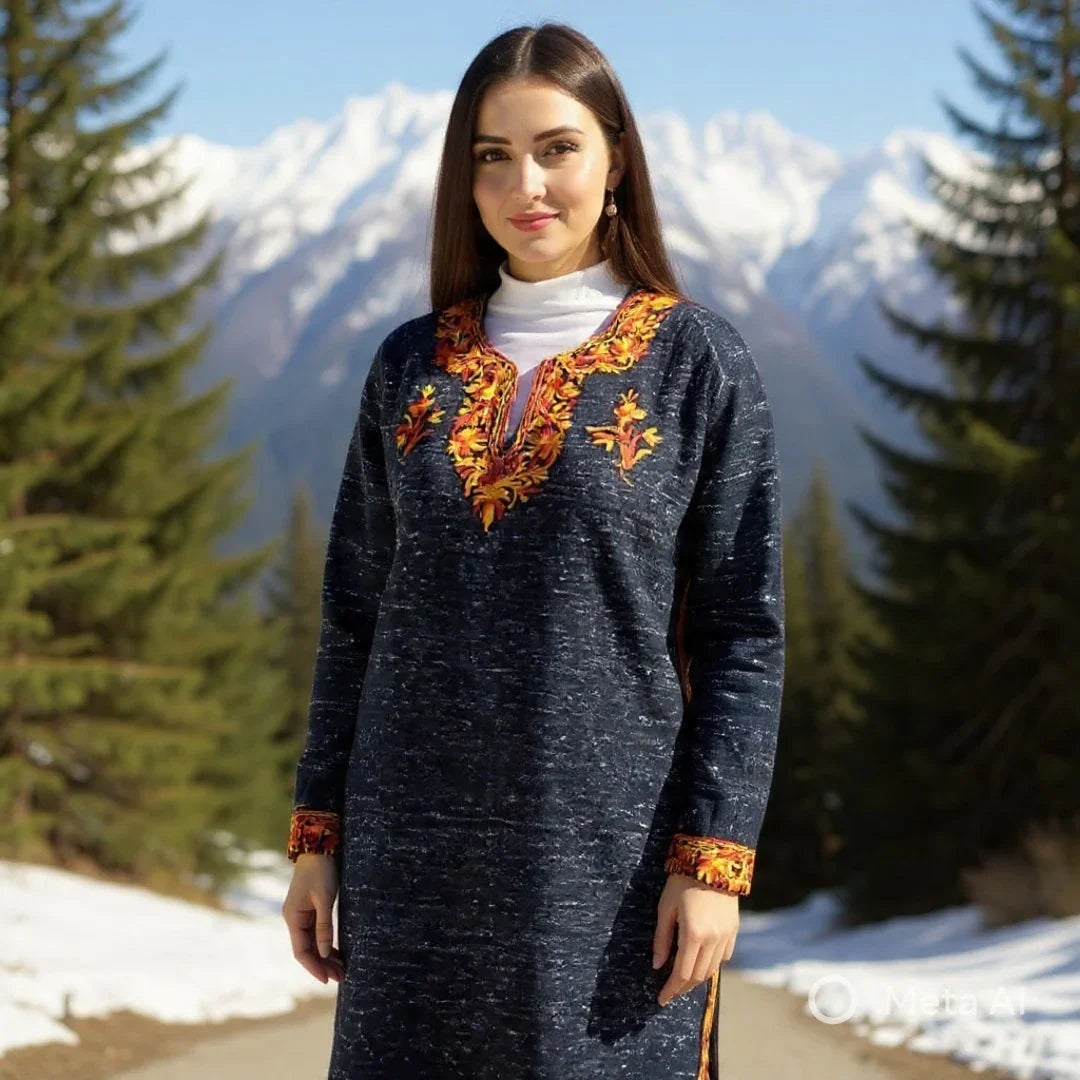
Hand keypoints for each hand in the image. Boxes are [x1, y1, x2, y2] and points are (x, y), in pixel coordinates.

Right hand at [282, 853, 344, 983]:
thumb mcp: (324, 898)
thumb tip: (325, 953)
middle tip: (342, 977)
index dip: (314, 967)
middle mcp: (295, 918)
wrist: (319, 846)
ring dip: (325, 956)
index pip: (301, 952)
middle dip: (323, 965)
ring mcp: (302, 914)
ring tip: (341, 969)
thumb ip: (324, 926)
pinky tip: (336, 952)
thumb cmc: (321, 871)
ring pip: (313, 942)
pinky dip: (326, 943)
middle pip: (307, 949)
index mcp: (293, 918)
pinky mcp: (311, 908)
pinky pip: (317, 932)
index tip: (327, 980)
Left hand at [652, 873, 738, 1005]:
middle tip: (670, 992)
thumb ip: (662, 939)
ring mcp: (726, 935)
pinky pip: (724, 956)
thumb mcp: (665, 908)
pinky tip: (701, 962)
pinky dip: (712, 964)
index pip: (682, 973)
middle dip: (682, 987)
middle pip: (698, 976)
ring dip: (697, 978)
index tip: (661, 999)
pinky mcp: (734, 929)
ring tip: (683, 980)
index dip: (671, 989)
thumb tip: (658, 965)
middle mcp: (713, 939)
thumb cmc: (682, 881)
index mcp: (694, 934)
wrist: (712, 860)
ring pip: (712, 969)